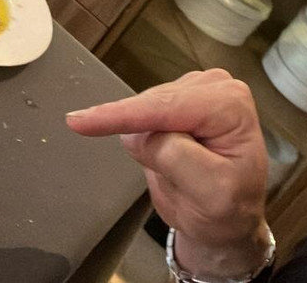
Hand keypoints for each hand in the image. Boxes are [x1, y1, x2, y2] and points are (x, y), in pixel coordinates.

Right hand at [67, 69, 271, 277]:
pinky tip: (157, 152)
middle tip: (164, 176)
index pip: (166, 107)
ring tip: (169, 170)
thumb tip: (135, 134)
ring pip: (145, 107)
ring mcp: (197, 89)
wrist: (229, 220)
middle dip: (141, 134)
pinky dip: (139, 130)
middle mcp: (215, 86)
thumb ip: (175, 157)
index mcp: (229, 104)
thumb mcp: (210, 193)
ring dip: (143, 135)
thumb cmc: (226, 210)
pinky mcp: (179, 98)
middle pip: (154, 104)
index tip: (77, 122)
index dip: (121, 115)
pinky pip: (143, 112)